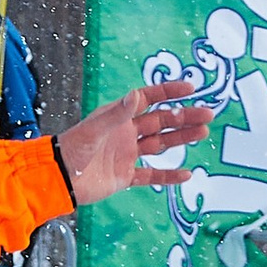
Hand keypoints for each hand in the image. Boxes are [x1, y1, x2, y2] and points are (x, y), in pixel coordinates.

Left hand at [54, 79, 203, 206]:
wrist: (59, 179)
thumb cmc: (71, 150)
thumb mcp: (94, 129)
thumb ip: (117, 114)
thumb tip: (137, 94)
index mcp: (117, 117)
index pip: (148, 99)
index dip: (168, 92)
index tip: (190, 88)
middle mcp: (125, 134)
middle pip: (161, 122)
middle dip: (184, 117)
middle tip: (208, 114)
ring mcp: (126, 155)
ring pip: (160, 144)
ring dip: (181, 139)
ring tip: (202, 133)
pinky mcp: (125, 176)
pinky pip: (151, 175)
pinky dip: (168, 176)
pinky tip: (186, 174)